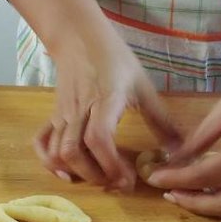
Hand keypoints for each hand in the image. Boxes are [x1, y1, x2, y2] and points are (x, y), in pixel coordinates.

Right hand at [33, 34, 178, 190]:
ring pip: (58, 152)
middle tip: (117, 182)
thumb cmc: (115, 61)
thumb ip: (161, 120)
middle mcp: (79, 111)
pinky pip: (42, 142)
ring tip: (100, 178)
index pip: (99, 139)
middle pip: (74, 152)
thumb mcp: (143, 87)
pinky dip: (50, 162)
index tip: (127, 179)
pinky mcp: (53, 116)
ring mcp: (62, 114)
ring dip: (77, 173)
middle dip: (96, 176)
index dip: (111, 165)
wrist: (80, 39)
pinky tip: (67, 174)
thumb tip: (179, 150)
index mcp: (104, 101)